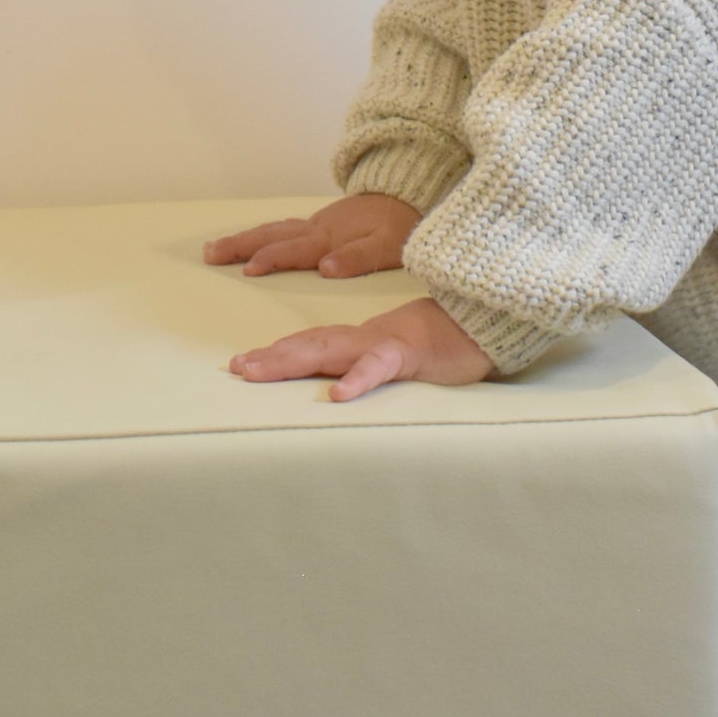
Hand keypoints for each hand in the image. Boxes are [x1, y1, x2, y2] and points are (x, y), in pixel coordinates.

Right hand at [202, 193, 420, 278]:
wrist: (406, 194)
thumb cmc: (399, 226)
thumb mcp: (387, 246)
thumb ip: (357, 258)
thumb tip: (324, 269)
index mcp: (330, 237)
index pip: (295, 250)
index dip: (272, 259)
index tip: (249, 269)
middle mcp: (317, 228)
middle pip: (271, 236)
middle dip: (239, 245)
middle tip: (209, 253)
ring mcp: (316, 224)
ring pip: (272, 230)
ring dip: (243, 239)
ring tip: (214, 248)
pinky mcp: (319, 224)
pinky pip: (281, 228)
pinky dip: (261, 234)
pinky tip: (252, 240)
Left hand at [229, 294, 492, 402]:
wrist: (481, 321)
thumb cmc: (440, 344)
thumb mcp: (396, 357)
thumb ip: (369, 366)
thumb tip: (341, 388)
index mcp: (359, 341)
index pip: (311, 344)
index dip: (276, 352)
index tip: (242, 363)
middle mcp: (362, 339)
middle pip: (309, 345)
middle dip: (270, 357)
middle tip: (236, 368)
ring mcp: (383, 344)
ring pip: (330, 350)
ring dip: (290, 360)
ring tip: (257, 371)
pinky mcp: (409, 354)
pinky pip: (378, 367)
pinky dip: (357, 379)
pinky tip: (337, 396)